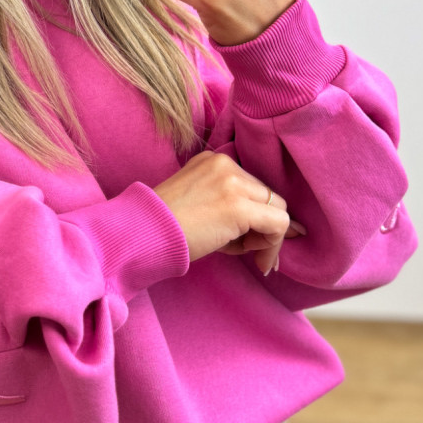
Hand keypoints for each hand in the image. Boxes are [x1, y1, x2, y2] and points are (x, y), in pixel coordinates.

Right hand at [153, 151, 305, 274]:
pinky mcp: (239, 206)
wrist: (144, 233)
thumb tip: (266, 229)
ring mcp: (234, 183)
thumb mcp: (198, 202)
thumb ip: (228, 205)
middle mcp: (226, 164)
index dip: (253, 216)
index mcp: (213, 161)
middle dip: (262, 226)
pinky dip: (274, 246)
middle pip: (268, 196)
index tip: (248, 239)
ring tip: (243, 253)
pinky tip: (259, 261)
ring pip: (279, 210)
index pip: (251, 187)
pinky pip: (279, 224)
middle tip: (245, 249)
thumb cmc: (165, 227)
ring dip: (268, 238)